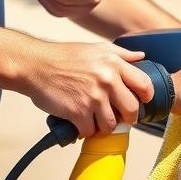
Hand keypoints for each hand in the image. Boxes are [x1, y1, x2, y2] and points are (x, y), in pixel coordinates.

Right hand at [18, 39, 154, 136]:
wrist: (34, 65)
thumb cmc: (64, 57)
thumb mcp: (96, 48)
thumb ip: (121, 54)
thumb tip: (141, 57)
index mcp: (114, 63)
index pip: (145, 85)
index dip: (146, 96)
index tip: (141, 101)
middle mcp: (107, 80)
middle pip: (132, 109)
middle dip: (127, 117)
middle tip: (118, 116)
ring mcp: (93, 97)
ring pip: (111, 124)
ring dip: (104, 126)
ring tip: (96, 120)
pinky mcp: (78, 112)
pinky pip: (90, 131)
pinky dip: (86, 131)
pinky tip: (80, 124)